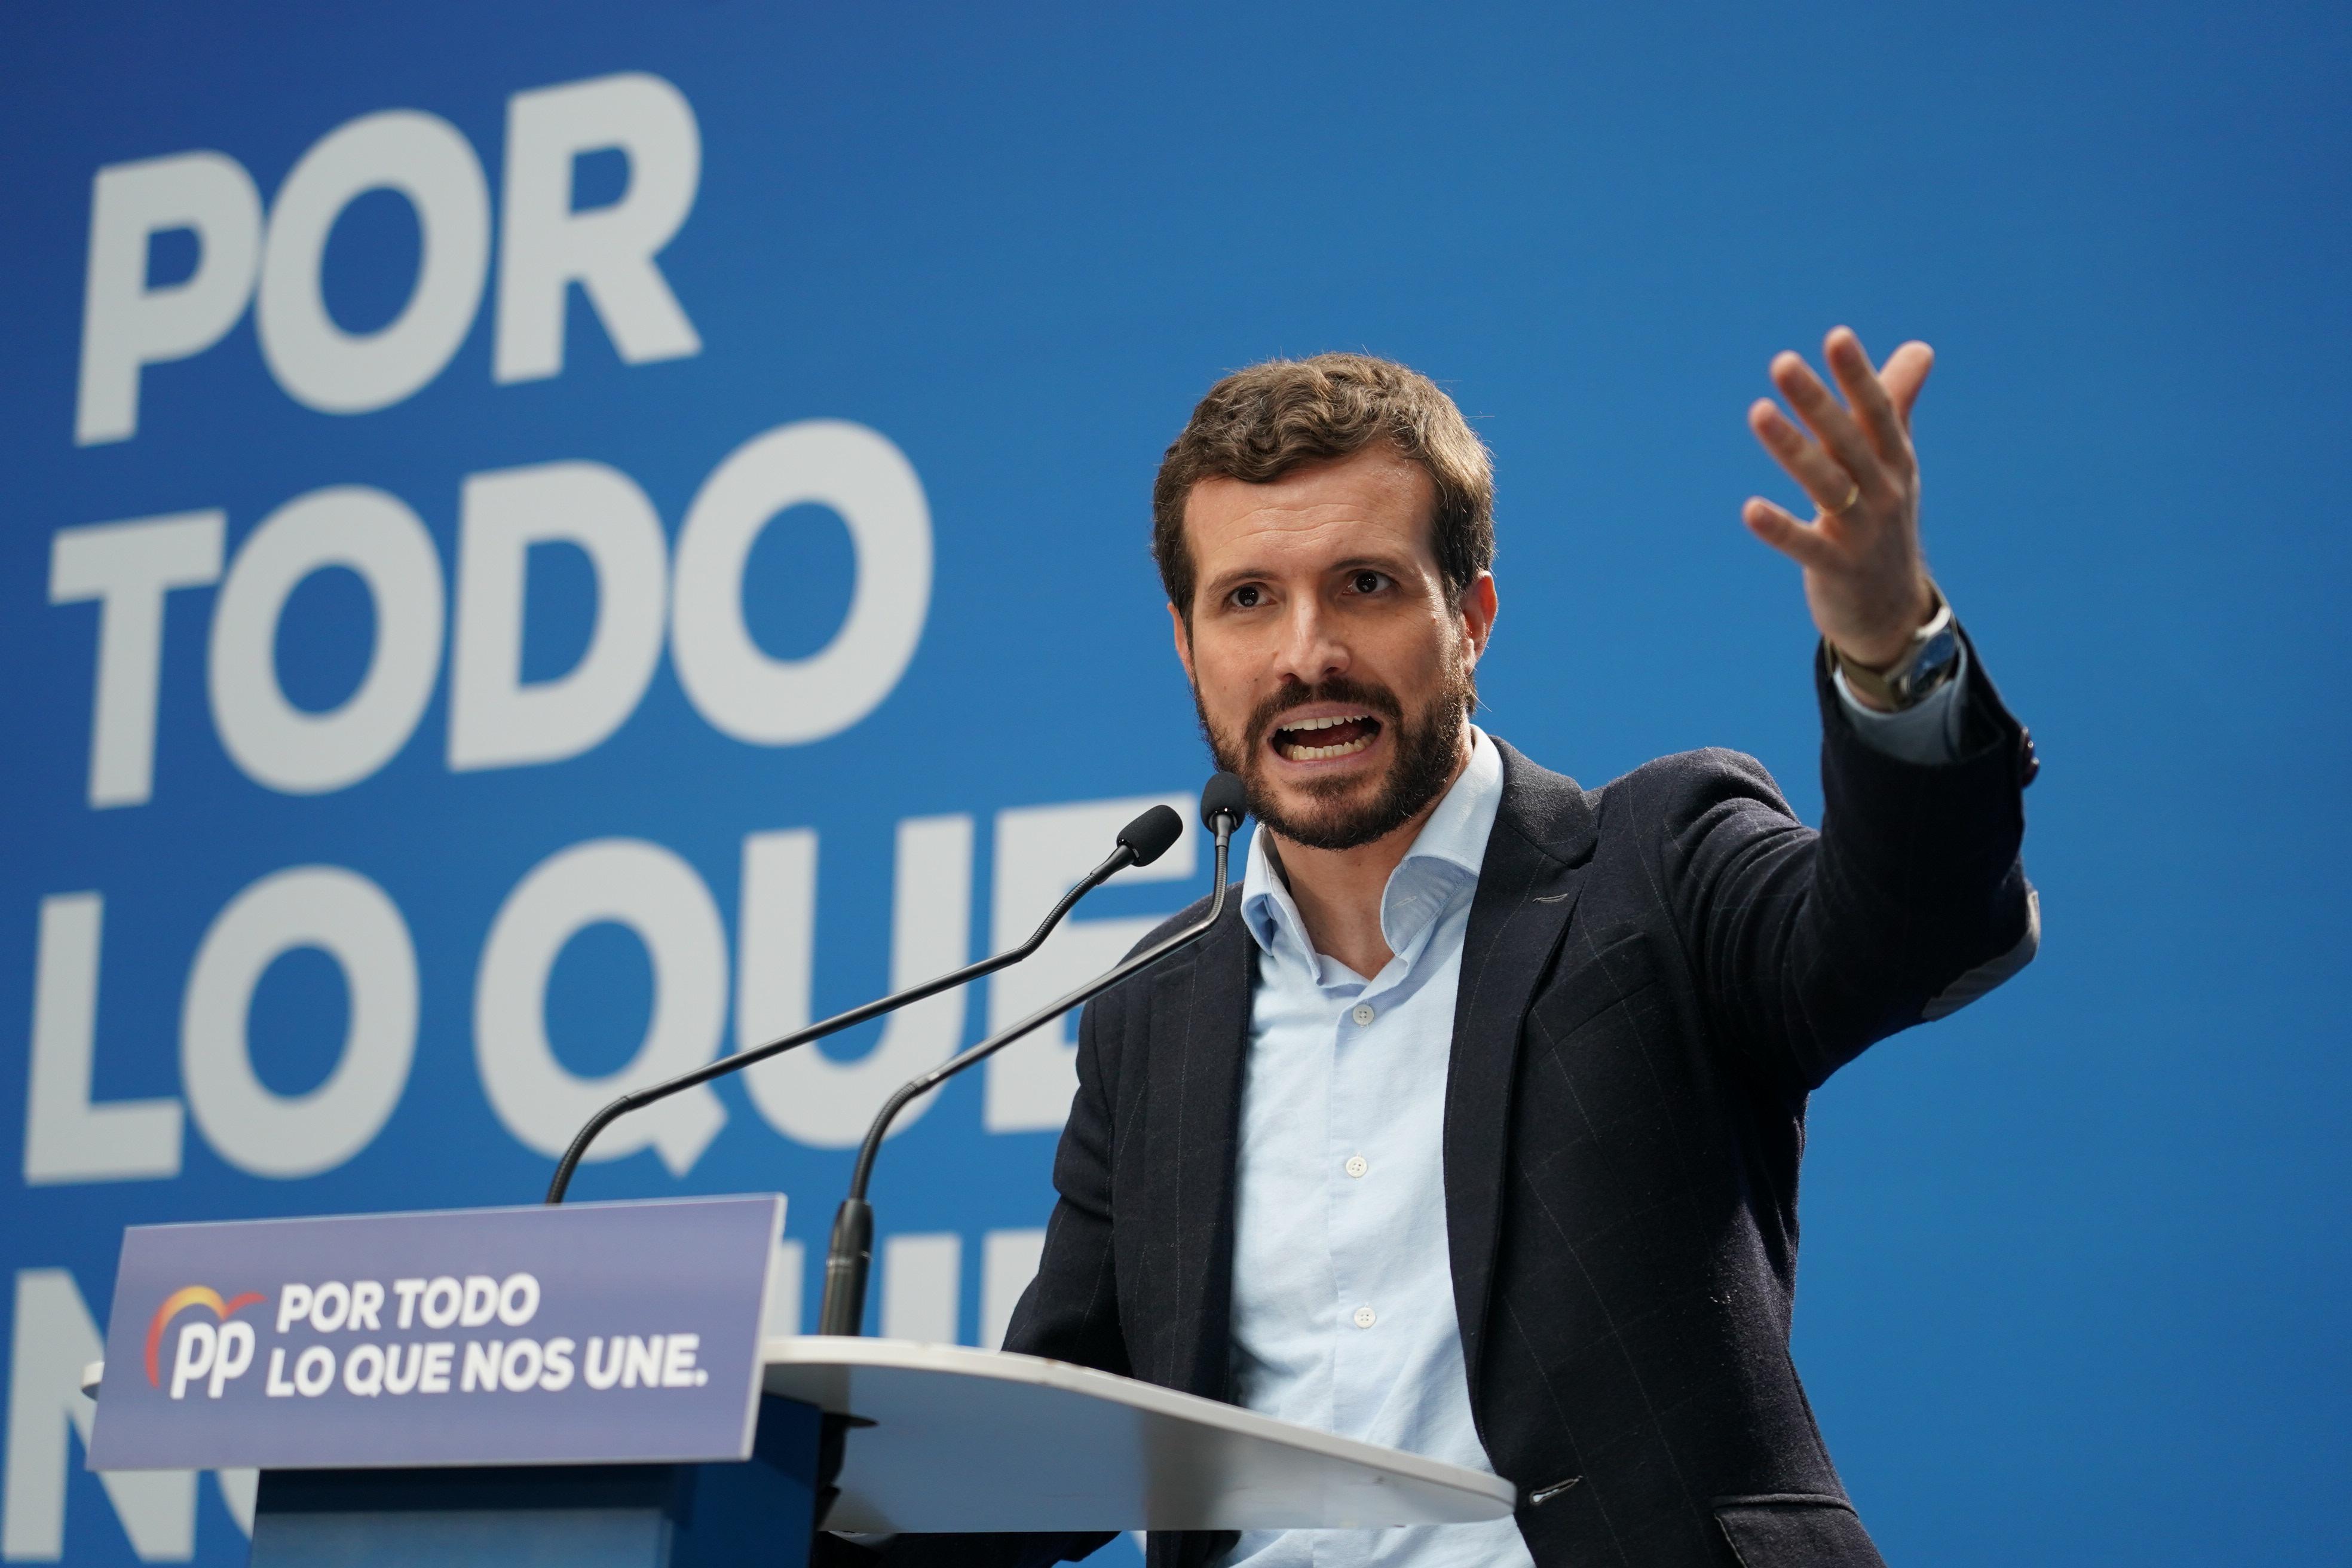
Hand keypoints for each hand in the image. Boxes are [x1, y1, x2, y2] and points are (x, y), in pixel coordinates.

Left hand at [1742, 326, 1935, 676]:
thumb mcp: (1896, 465)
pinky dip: (1780, 528)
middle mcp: (1884, 491)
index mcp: (1895, 462)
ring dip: (1792, 448)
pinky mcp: (1836, 569)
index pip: (1878, 411)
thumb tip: (1921, 348)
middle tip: (1782, 362)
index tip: (1836, 336)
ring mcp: (1861, 532)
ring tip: (1758, 411)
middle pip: (1848, 440)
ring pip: (1826, 483)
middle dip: (1817, 401)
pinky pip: (1806, 545)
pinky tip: (1749, 509)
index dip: (1858, 375)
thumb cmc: (1886, 523)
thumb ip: (1897, 406)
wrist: (1893, 611)